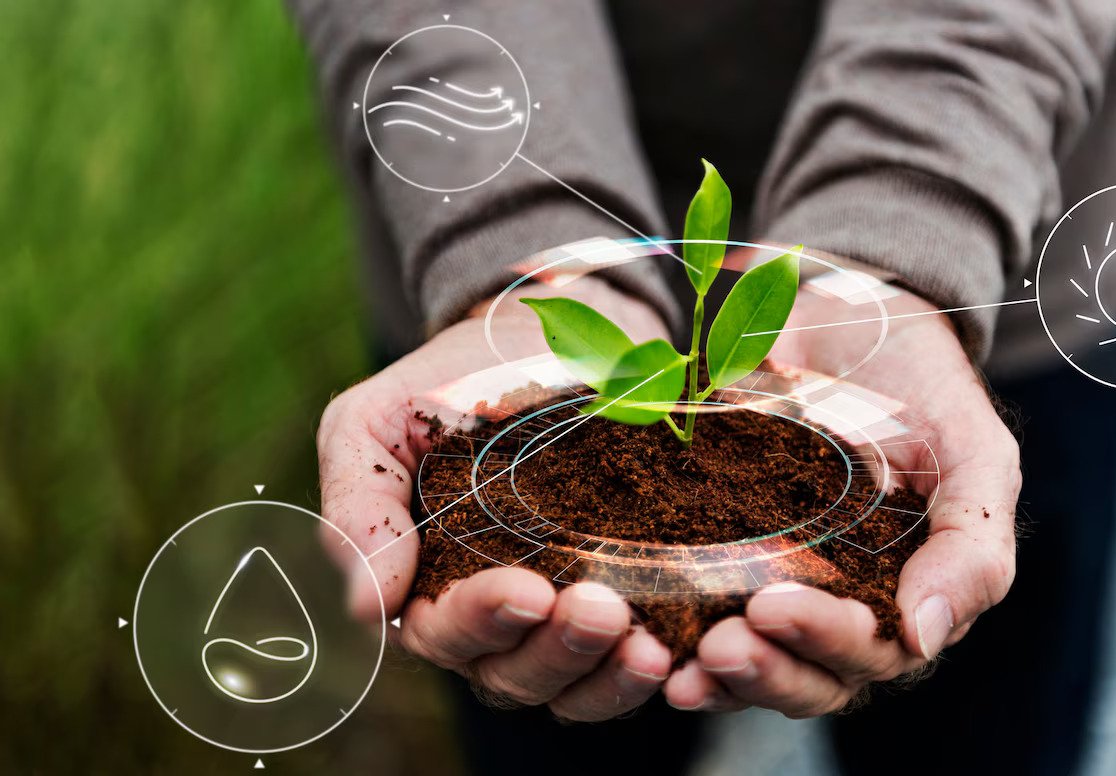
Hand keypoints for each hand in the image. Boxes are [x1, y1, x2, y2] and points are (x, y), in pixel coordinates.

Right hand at [316, 275, 675, 720]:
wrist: (542, 338)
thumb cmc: (444, 386)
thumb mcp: (375, 425)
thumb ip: (359, 508)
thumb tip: (368, 607)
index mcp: (425, 589)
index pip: (445, 632)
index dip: (482, 620)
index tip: (527, 589)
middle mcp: (494, 622)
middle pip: (516, 673)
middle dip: (557, 650)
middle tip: (599, 609)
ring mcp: (561, 619)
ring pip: (577, 685)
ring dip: (609, 674)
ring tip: (648, 646)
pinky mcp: (627, 605)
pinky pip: (633, 662)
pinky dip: (653, 666)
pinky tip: (678, 648)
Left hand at [664, 283, 1019, 716]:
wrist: (856, 318)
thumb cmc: (928, 389)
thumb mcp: (975, 454)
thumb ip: (972, 546)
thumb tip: (923, 639)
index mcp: (908, 598)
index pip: (871, 652)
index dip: (824, 642)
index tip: (774, 606)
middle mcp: (845, 609)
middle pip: (808, 677)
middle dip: (764, 670)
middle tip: (720, 644)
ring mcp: (783, 586)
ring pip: (754, 663)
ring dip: (719, 676)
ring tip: (680, 665)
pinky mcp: (725, 555)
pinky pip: (699, 615)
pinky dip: (675, 638)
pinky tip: (645, 643)